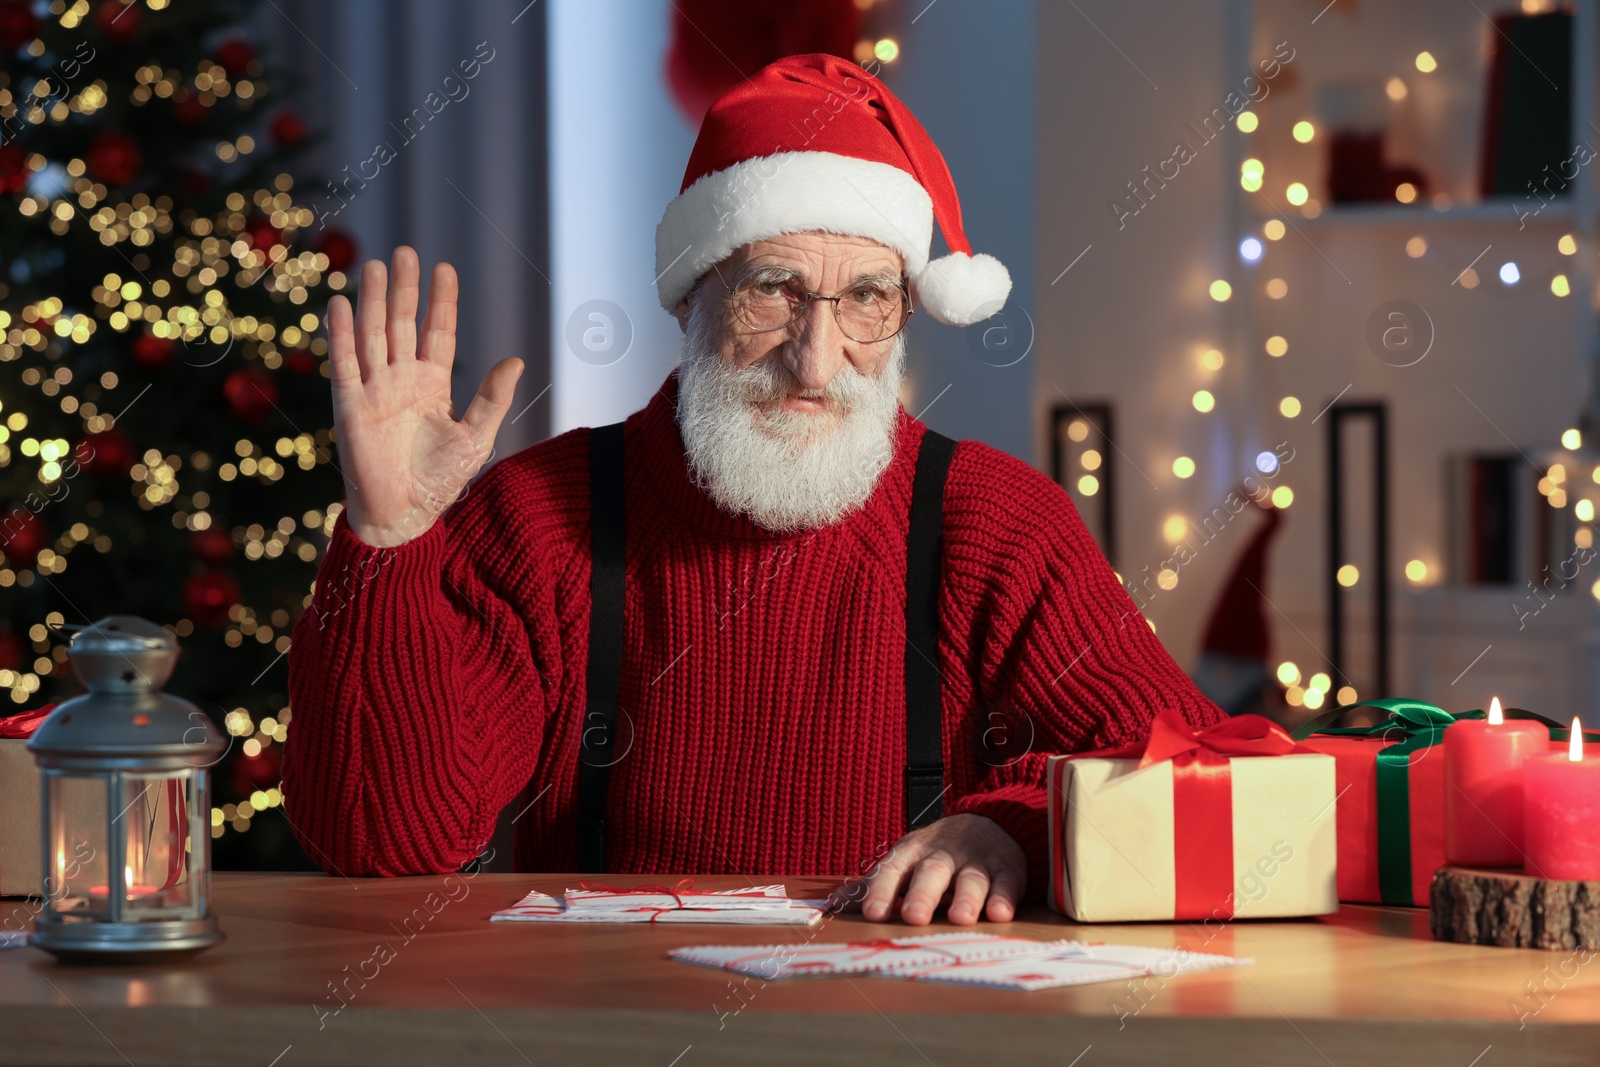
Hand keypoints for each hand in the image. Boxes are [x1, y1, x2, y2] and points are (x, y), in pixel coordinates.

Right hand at [326, 246, 523, 546]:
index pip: (437, 332)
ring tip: (375, 266)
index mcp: (433, 384)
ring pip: (372, 335)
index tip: (445, 268)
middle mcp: (402, 380)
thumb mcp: (476, 436)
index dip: (441, 301)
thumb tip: (516, 360)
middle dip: (404, 289)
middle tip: (406, 252)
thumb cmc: (440, 480)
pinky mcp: (351, 406)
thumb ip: (493, 398)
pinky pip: (345, 364)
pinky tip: (339, 305)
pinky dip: (341, 335)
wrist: (405, 515)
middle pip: (402, 324)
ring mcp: (375, 390)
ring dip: (372, 301)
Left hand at [857, 813, 1025, 925]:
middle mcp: (944, 853)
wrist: (989, 822)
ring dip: (967, 898)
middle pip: (932, 871)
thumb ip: (871, 886)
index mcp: (912, 853)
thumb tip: (830, 905)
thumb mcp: (903, 864)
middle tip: (914, 917)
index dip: (882, 890)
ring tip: (961, 919)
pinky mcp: (1008, 867)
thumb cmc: (935, 855)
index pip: (893, 869)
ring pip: (972, 877)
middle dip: (923, 893)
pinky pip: (1007, 881)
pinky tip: (1001, 914)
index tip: (872, 915)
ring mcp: (977, 859)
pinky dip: (1005, 897)